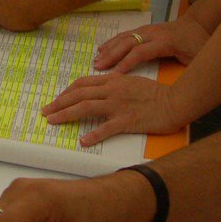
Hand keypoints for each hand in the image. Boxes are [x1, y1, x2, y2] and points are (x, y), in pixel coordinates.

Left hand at [43, 73, 183, 145]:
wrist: (175, 101)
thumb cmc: (156, 93)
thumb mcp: (132, 81)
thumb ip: (115, 84)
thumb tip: (100, 89)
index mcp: (113, 80)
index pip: (83, 83)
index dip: (66, 92)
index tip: (57, 99)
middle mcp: (112, 90)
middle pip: (79, 95)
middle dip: (59, 103)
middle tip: (45, 111)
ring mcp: (118, 105)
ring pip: (86, 107)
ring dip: (66, 114)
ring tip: (53, 121)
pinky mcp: (127, 121)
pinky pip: (106, 128)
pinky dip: (93, 134)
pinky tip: (83, 141)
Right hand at [94, 15, 208, 72]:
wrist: (200, 24)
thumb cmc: (199, 44)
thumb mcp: (198, 59)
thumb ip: (184, 69)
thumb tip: (175, 85)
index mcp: (165, 41)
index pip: (141, 51)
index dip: (127, 63)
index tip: (116, 75)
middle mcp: (153, 33)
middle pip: (128, 42)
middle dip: (112, 55)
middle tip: (98, 66)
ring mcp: (148, 29)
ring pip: (124, 37)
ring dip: (109, 48)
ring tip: (96, 59)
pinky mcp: (145, 29)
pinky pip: (126, 34)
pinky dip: (113, 41)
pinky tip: (103, 48)